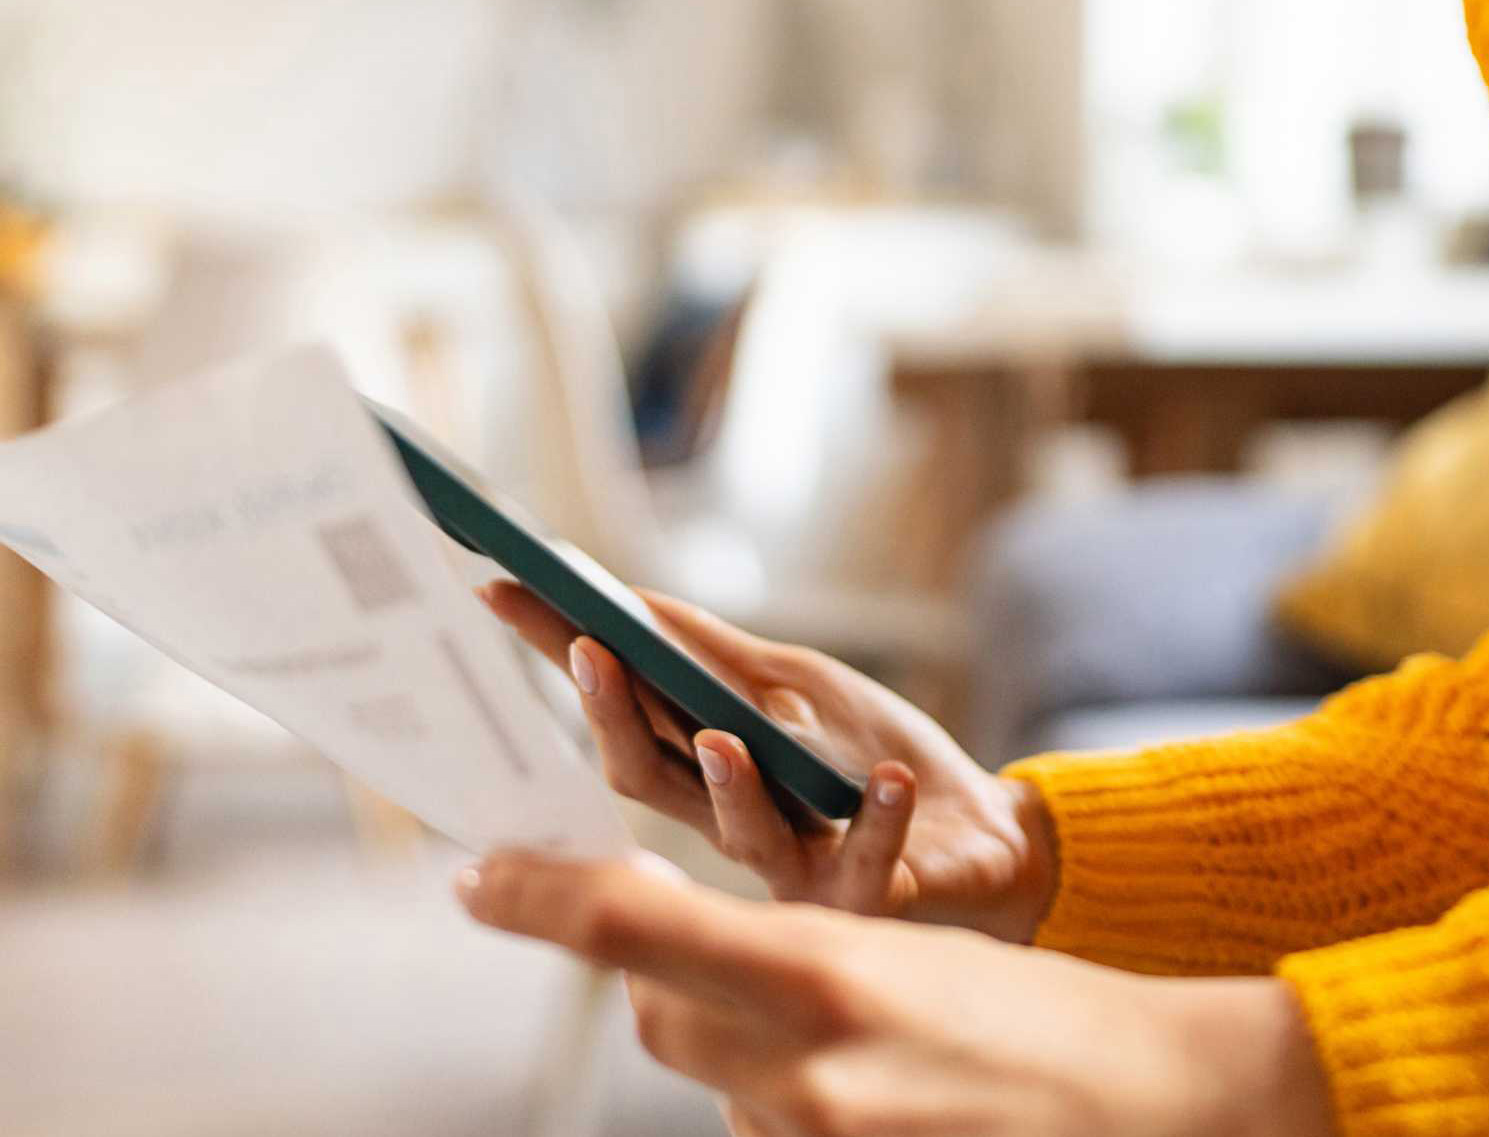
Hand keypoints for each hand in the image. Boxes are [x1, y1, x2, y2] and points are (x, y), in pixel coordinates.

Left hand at [459, 849, 1335, 1136]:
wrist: (1149, 1098)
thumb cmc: (1032, 1016)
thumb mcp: (902, 950)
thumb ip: (783, 958)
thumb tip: (670, 977)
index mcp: (824, 970)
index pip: (631, 925)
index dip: (540, 899)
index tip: (478, 878)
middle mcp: (803, 1070)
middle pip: (662, 1015)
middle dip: (682, 983)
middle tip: (762, 968)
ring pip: (721, 1088)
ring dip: (759, 1063)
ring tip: (877, 1056)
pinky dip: (801, 1114)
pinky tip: (885, 1101)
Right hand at [478, 579, 1059, 941]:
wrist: (985, 837)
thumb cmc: (874, 761)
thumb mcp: (797, 688)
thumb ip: (716, 660)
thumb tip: (627, 598)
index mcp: (705, 768)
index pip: (617, 713)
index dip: (559, 657)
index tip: (503, 592)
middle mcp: (730, 822)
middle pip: (650, 778)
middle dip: (615, 716)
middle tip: (589, 651)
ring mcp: (797, 865)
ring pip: (741, 833)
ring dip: (730, 782)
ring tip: (722, 735)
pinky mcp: (869, 895)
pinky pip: (867, 862)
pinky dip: (877, 818)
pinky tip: (886, 779)